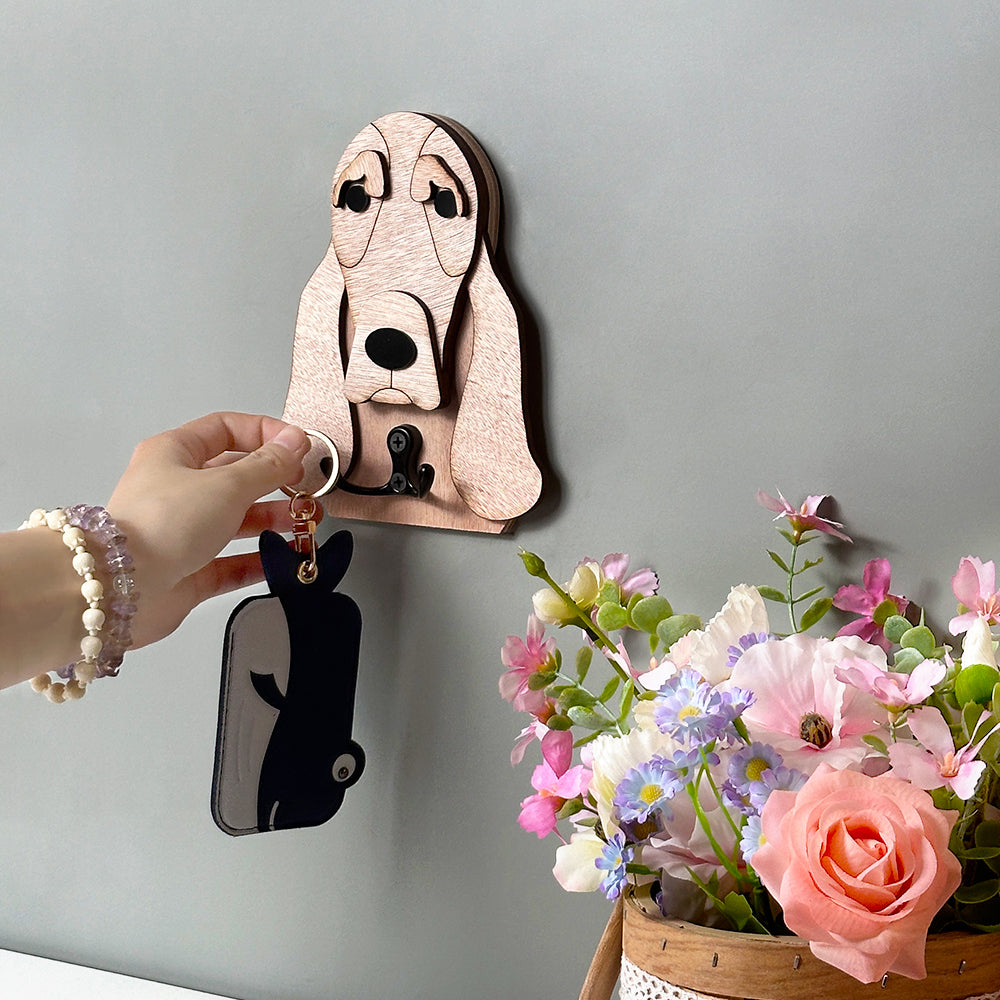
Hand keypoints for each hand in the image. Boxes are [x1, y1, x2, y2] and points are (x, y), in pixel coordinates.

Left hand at [107, 412, 313, 648]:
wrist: (122, 588)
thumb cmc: (167, 522)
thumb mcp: (227, 484)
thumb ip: (268, 465)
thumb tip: (297, 442)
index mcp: (174, 453)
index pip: (227, 429)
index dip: (267, 433)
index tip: (301, 447)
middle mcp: (177, 488)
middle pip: (235, 476)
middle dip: (276, 481)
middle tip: (309, 490)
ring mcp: (183, 531)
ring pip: (237, 519)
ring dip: (274, 520)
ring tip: (307, 524)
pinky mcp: (190, 571)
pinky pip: (232, 562)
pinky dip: (260, 559)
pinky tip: (286, 558)